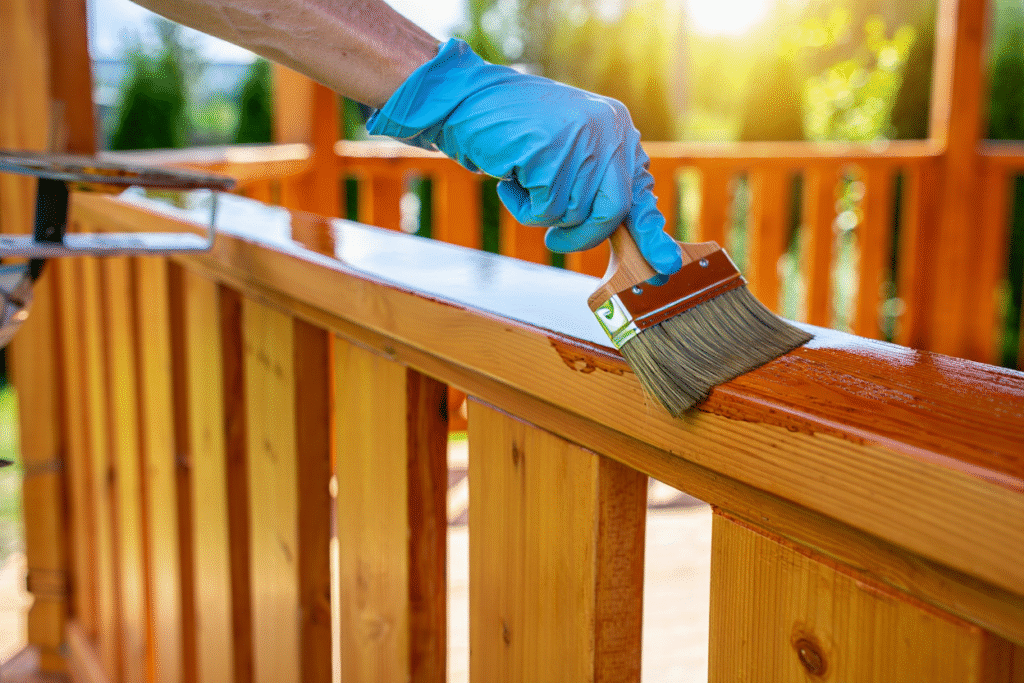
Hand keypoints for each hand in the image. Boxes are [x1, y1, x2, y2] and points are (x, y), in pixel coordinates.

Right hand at [366, 39, 681, 280]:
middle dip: (583, 235)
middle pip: (613, 210)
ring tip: (521, 180)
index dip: (650, 231)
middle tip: (555, 241)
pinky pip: (544, 210)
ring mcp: (582, 138)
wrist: (465, 100)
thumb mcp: (566, 153)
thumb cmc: (514, 133)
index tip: (666, 265)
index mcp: (616, 128)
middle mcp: (607, 129)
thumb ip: (596, 184)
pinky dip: (521, 205)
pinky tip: (509, 176)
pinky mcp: (552, 150)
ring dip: (540, 212)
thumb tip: (632, 233)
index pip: (640, 189)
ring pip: (574, 214)